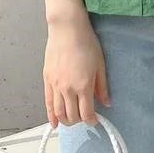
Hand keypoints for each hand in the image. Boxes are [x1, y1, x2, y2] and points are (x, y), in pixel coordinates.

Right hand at [42, 8, 110, 127]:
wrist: (67, 29)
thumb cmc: (86, 43)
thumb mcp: (100, 65)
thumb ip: (102, 87)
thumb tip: (106, 103)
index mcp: (83, 86)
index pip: (86, 113)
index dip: (92, 121)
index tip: (95, 120)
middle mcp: (67, 89)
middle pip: (72, 116)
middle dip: (79, 121)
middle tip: (85, 117)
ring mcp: (55, 85)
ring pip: (58, 112)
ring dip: (66, 120)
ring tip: (72, 120)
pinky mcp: (46, 80)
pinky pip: (48, 103)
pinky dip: (51, 115)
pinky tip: (54, 122)